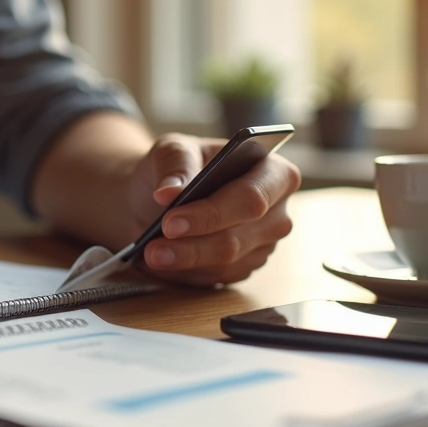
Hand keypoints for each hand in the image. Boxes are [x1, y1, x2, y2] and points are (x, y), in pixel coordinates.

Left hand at [127, 133, 300, 285]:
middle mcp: (277, 211)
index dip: (213, 212)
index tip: (171, 221)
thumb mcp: (173, 149)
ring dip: (184, 261)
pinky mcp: (246, 266)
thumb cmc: (178, 166)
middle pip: (238, 237)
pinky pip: (217, 277)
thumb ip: (175, 164)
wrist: (162, 196)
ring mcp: (264, 243)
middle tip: (153, 248)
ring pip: (225, 262)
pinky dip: (187, 271)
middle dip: (192, 245)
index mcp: (273, 171)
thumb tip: (168, 192)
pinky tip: (165, 262)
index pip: (251, 197)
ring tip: (150, 255)